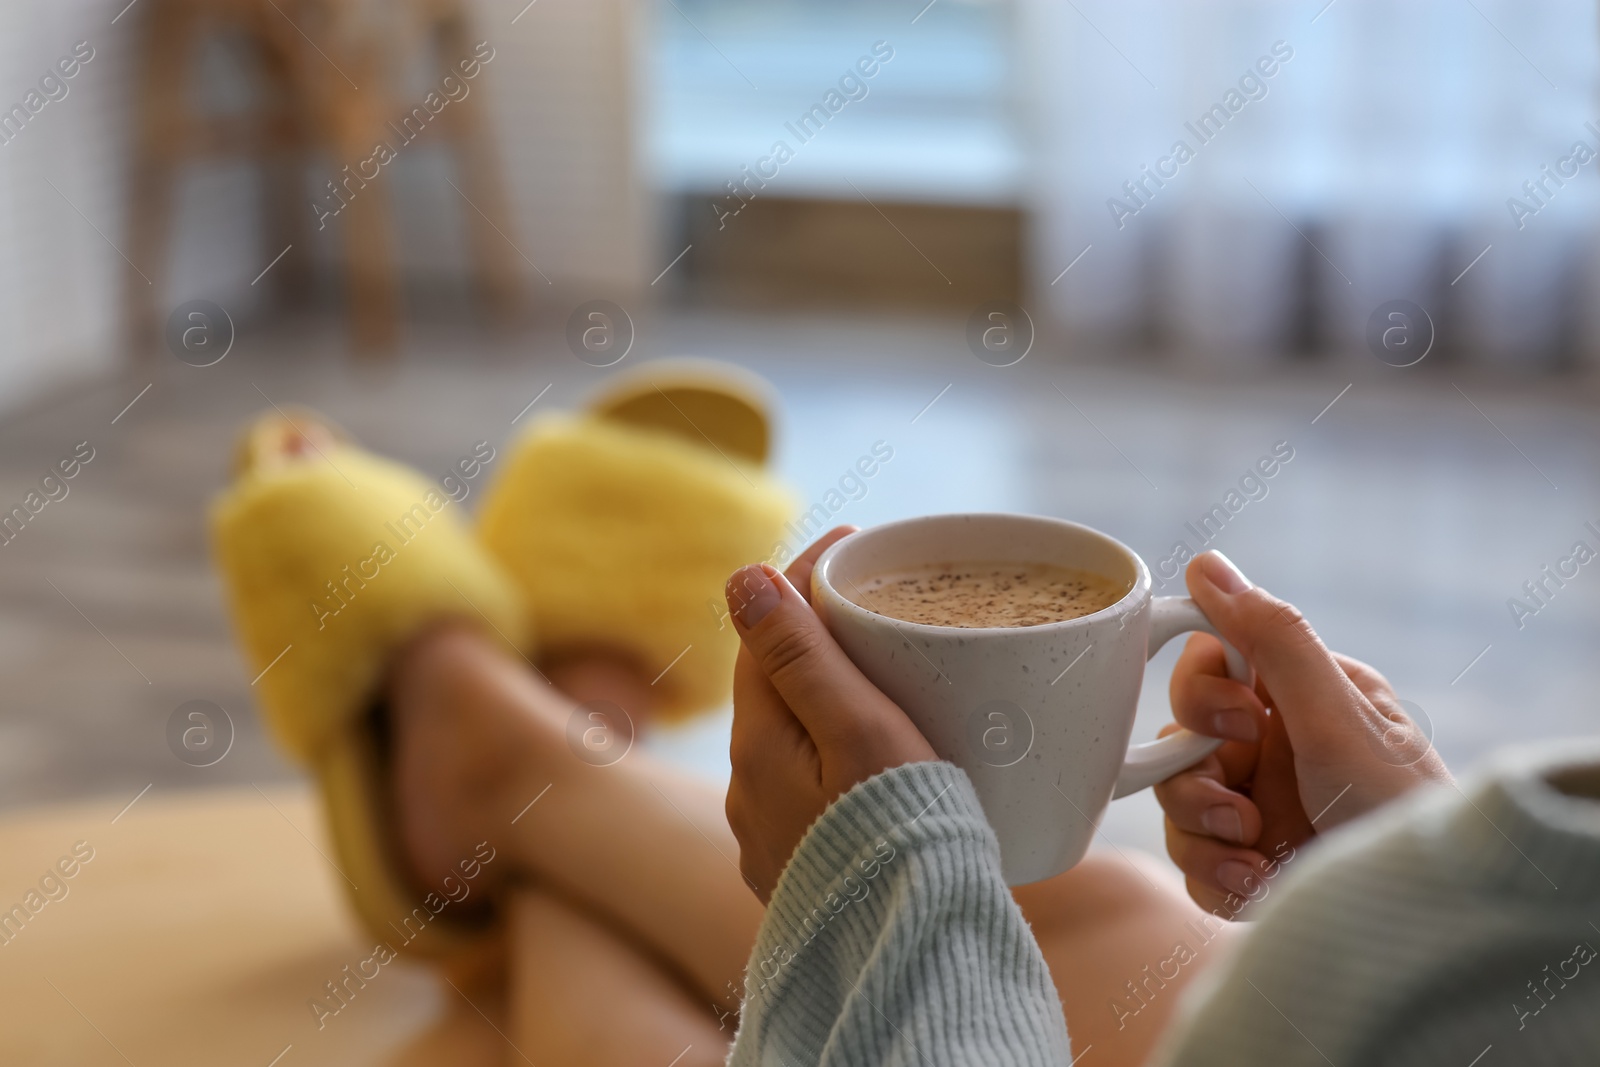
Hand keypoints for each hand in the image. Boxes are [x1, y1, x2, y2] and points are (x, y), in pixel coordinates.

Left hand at [724, 528, 937, 902]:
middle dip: (816, 629)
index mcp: (759, 743)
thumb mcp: (856, 733)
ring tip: (883, 668)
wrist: (910, 959)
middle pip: (775, 680)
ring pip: (790, 734)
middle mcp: (748, 788)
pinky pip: (807, 783)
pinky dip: (833, 748)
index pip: (765, 630)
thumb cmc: (897, 838)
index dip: (803, 576)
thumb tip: (740, 577)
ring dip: (824, 691)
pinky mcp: (799, 865)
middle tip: (873, 595)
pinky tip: (872, 755)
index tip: (852, 543)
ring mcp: (770, 832)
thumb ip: (800, 657)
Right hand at [1153, 551, 1450, 913]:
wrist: (1425, 919)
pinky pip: (1192, 862)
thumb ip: (1272, 639)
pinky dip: (1216, 877)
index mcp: (1298, 698)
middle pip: (1180, 740)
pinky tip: (1260, 884)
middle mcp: (1273, 749)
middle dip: (1194, 778)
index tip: (1236, 721)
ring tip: (1253, 855)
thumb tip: (1207, 565)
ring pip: (1176, 803)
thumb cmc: (1400, 809)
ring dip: (1202, 834)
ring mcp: (1259, 808)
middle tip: (1235, 806)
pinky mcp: (1249, 865)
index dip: (1200, 693)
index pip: (1210, 664)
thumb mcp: (1337, 719)